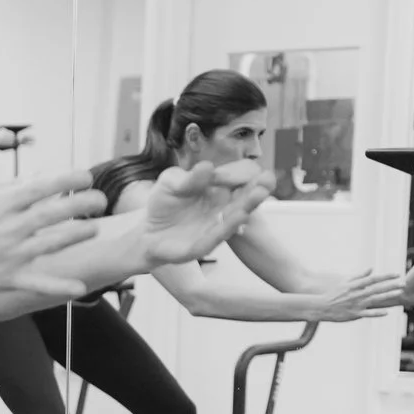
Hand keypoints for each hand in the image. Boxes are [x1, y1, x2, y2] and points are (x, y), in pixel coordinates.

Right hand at [0, 170, 108, 311]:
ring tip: (93, 228)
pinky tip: (81, 288)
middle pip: (55, 212)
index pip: (43, 185)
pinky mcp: (7, 278)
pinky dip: (59, 286)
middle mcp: (8, 227)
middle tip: (100, 200)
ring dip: (79, 234)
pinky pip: (38, 282)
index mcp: (0, 203)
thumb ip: (5, 184)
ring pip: (54, 243)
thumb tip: (35, 177)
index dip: (69, 178)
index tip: (85, 176)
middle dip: (83, 203)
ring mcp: (9, 254)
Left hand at [138, 159, 271, 267]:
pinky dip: (228, 226)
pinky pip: (218, 236)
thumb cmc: (163, 203)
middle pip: (246, 197)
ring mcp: (215, 227)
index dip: (241, 173)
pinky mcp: (202, 245)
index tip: (239, 171)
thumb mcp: (171, 183)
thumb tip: (207, 167)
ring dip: (248, 205)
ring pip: (237, 216)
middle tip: (267, 180)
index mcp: (218, 189)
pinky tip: (240, 216)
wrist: (146, 232)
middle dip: (258, 188)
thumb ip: (188, 177)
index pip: (239, 178)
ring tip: (259, 194)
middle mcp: (222, 208)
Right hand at [302, 270, 413, 321]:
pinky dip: (377, 313)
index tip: (397, 274)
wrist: (321, 306)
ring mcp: (356, 304)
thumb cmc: (333, 294)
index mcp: (355, 285)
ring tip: (399, 293)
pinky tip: (387, 312)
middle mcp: (357, 293)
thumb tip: (371, 269)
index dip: (386, 276)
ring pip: (375, 299)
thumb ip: (360, 276)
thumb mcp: (345, 282)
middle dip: (391, 285)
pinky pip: (368, 313)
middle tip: (403, 283)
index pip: (374, 279)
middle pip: (377, 288)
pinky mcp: (354, 314)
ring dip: (387, 296)